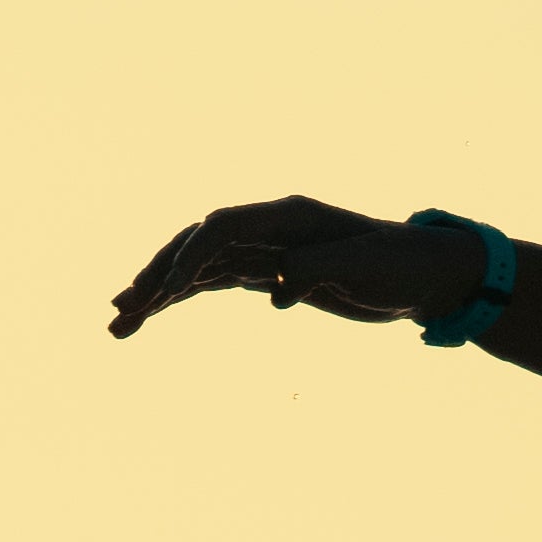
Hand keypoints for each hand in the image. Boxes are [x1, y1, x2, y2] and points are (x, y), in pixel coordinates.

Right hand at [109, 196, 404, 339]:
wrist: (423, 275)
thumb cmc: (399, 265)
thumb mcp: (363, 267)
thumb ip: (316, 269)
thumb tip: (276, 286)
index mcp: (288, 217)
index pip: (222, 227)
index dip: (189, 255)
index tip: (165, 292)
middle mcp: (267, 229)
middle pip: (197, 246)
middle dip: (157, 276)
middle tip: (122, 309)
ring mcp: (263, 251)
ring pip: (197, 269)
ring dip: (158, 294)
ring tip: (118, 324)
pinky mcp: (267, 274)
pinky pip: (213, 284)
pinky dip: (181, 300)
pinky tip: (151, 316)